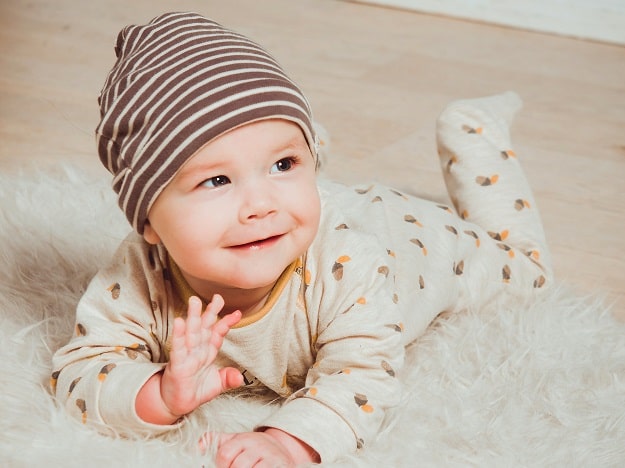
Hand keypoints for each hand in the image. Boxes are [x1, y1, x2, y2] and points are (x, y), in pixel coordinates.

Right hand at [160, 295, 242, 417]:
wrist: (176, 405)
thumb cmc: (194, 391)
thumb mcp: (217, 385)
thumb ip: (229, 378)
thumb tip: (240, 378)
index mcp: (207, 352)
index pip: (218, 333)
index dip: (226, 322)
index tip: (237, 313)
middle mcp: (197, 350)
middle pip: (204, 327)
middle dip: (210, 312)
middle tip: (217, 297)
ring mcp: (187, 356)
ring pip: (191, 333)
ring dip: (193, 317)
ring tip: (195, 301)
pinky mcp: (177, 364)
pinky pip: (178, 348)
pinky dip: (179, 335)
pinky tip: (179, 322)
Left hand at [204, 429, 318, 466]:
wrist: (282, 450)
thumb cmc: (254, 449)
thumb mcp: (235, 441)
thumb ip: (215, 441)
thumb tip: (198, 446)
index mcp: (243, 439)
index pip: (224, 454)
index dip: (222, 465)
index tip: (225, 466)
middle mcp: (257, 446)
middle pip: (237, 466)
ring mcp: (269, 457)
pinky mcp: (278, 466)